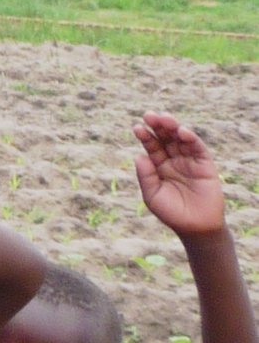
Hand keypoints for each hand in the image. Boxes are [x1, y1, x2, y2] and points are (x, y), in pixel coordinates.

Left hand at [135, 112, 226, 238]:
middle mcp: (173, 160)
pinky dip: (190, 139)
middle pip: (165, 138)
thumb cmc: (171, 212)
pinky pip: (197, 148)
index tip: (137, 127)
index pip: (151, 146)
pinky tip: (181, 132)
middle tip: (149, 115)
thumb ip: (145, 176)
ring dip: (173, 127)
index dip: (145, 136)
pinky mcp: (205, 165)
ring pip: (180, 139)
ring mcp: (189, 161)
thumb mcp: (152, 195)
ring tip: (164, 119)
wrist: (195, 227)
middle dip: (158, 126)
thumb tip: (138, 155)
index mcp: (158, 166)